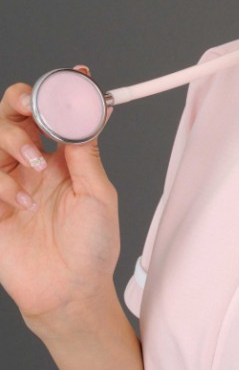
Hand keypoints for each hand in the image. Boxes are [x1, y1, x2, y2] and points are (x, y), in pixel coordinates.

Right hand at [0, 73, 119, 329]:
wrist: (72, 292)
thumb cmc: (91, 247)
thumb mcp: (98, 194)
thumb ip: (86, 152)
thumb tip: (91, 111)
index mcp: (59, 158)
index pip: (48, 114)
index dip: (56, 92)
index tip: (74, 77)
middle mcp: (29, 166)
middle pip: (10, 116)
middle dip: (19, 103)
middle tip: (32, 107)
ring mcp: (6, 185)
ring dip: (12, 142)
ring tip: (34, 165)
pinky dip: (2, 185)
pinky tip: (23, 204)